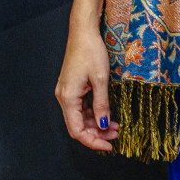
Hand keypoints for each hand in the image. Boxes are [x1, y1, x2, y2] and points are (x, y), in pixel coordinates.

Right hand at [55, 22, 118, 150]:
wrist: (83, 32)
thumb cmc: (91, 52)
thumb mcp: (101, 79)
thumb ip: (102, 104)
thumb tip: (104, 124)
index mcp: (68, 98)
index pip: (77, 130)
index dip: (92, 141)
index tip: (109, 146)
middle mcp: (64, 98)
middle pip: (78, 126)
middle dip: (97, 133)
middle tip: (116, 136)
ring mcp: (67, 93)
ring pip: (80, 117)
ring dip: (96, 124)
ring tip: (116, 127)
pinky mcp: (72, 88)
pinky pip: (81, 107)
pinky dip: (93, 113)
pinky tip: (107, 115)